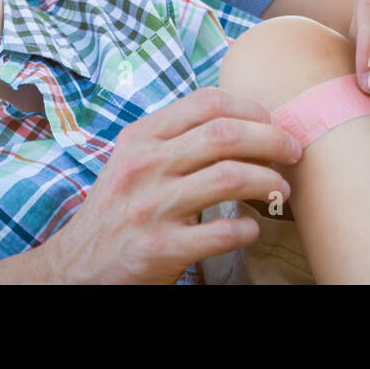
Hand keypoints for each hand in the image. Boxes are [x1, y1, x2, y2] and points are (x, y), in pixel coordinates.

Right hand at [44, 86, 301, 283]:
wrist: (76, 266)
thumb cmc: (118, 209)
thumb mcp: (133, 160)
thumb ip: (173, 138)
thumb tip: (240, 121)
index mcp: (140, 137)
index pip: (205, 103)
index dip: (249, 107)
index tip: (271, 121)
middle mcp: (144, 166)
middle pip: (225, 134)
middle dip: (271, 139)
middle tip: (293, 151)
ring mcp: (151, 207)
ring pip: (230, 177)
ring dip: (269, 181)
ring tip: (282, 190)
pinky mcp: (159, 249)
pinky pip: (222, 233)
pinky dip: (248, 229)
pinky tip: (251, 229)